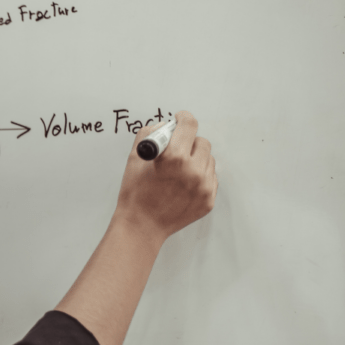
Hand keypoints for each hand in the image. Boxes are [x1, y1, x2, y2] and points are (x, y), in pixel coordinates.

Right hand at [114, 111, 217, 242]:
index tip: (180, 119)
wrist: (142, 226)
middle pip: (201, 142)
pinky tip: (183, 185)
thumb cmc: (135, 194)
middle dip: (188, 142)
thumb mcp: (134, 159)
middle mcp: (193, 171)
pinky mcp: (208, 199)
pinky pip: (210, 178)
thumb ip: (149, 135)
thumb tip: (164, 126)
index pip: (189, 125)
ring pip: (208, 160)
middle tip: (175, 151)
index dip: (183, 118)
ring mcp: (204, 187)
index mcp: (173, 158)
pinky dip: (199, 176)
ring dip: (195, 160)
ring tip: (178, 172)